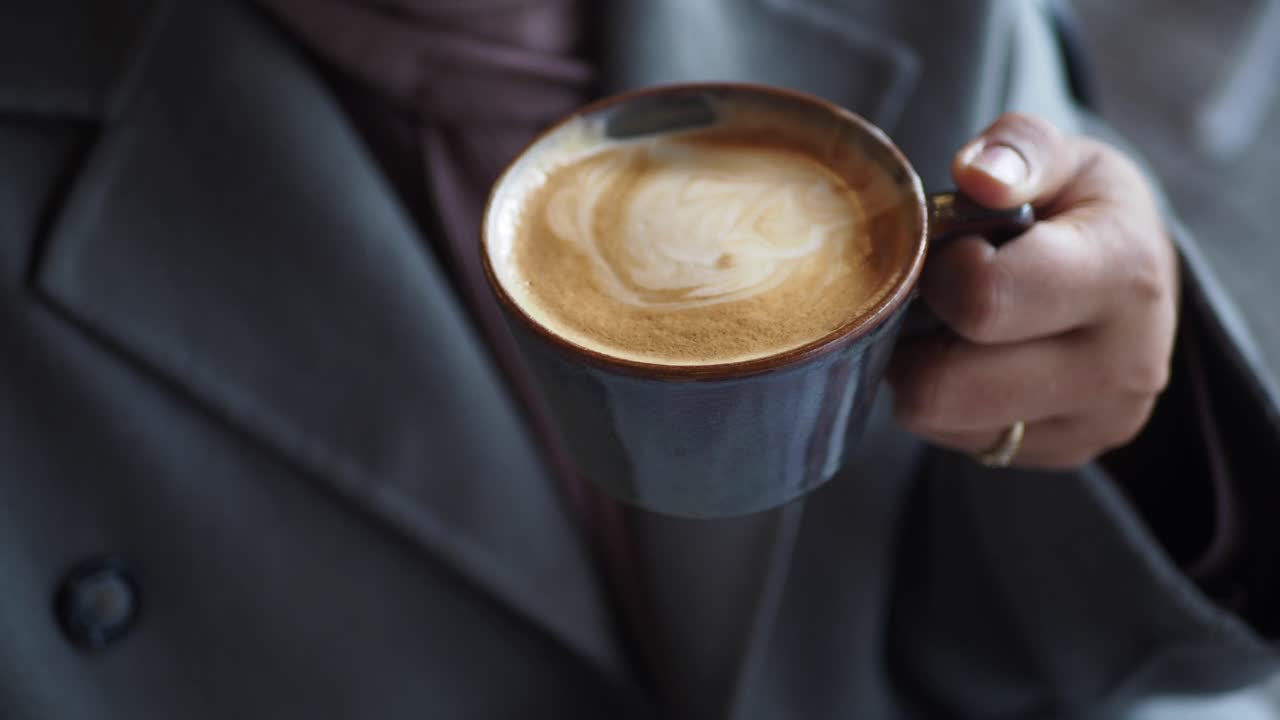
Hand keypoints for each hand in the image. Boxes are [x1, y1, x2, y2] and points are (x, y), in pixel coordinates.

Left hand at [887, 112, 1178, 467]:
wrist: (1139, 279)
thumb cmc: (1084, 209)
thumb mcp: (1064, 158)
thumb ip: (1018, 149)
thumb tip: (978, 174)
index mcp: (1122, 275)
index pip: (983, 300)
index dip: (942, 272)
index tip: (957, 249)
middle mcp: (1121, 366)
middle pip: (943, 386)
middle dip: (918, 334)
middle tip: (938, 294)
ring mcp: (1095, 423)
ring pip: (937, 420)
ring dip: (924, 369)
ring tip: (955, 324)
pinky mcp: (1067, 454)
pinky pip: (955, 442)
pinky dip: (946, 402)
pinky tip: (974, 359)